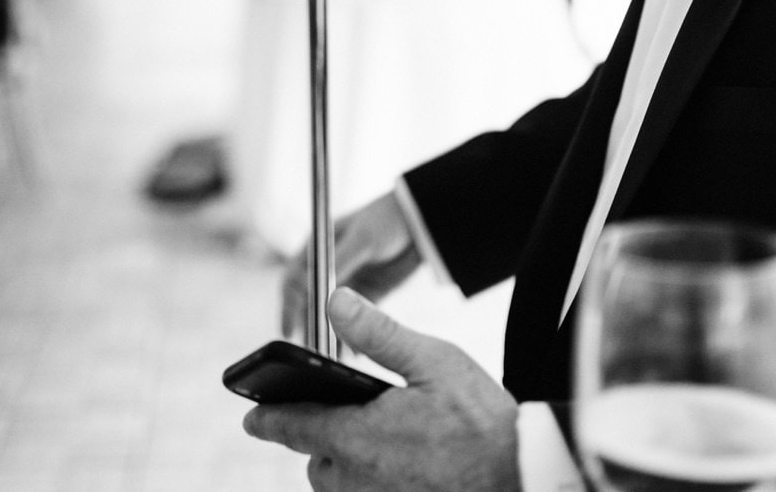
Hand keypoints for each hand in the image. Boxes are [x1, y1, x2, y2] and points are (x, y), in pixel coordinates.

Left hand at [245, 288, 519, 491]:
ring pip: (339, 486)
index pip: (293, 428)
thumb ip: (379, 335)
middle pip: (316, 462)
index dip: (267, 419)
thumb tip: (335, 301)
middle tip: (341, 418)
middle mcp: (360, 480)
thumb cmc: (485, 421)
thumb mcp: (435, 362)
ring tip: (375, 441)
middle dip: (319, 441)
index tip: (250, 416)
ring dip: (344, 465)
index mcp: (359, 437)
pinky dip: (370, 483)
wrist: (525, 477)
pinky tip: (400, 464)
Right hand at [282, 192, 422, 339]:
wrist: (420, 219)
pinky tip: (353, 352)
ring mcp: (347, 282)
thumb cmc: (386, 219)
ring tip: (332, 356)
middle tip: (313, 350)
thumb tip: (320, 293)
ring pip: (330, 315)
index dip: (290, 306)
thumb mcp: (362, 239)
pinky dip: (351, 335)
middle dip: (309, 326)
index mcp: (317, 249)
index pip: (294, 282)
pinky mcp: (367, 294)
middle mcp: (328, 268)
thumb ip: (340, 263)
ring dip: (329, 334)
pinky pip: (354, 320)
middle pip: (309, 303)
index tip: (291, 330)